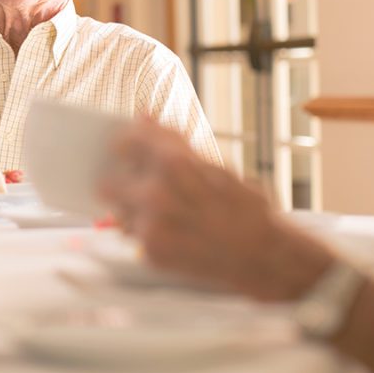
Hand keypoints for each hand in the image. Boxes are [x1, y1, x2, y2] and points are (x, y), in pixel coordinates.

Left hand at [96, 118, 330, 299]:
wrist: (266, 257)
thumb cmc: (245, 207)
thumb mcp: (216, 165)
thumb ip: (173, 141)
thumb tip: (143, 116)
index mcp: (173, 163)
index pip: (123, 142)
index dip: (125, 145)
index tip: (124, 149)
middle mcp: (156, 194)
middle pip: (107, 180)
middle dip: (120, 182)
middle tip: (136, 184)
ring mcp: (152, 226)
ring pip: (116, 210)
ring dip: (131, 208)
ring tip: (158, 211)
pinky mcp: (151, 252)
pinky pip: (132, 235)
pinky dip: (145, 232)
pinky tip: (170, 232)